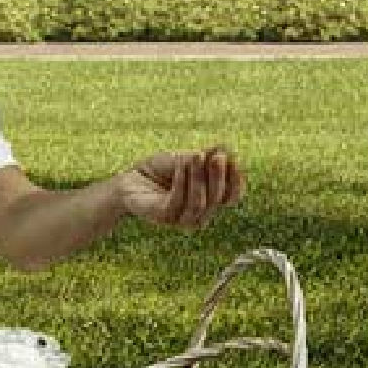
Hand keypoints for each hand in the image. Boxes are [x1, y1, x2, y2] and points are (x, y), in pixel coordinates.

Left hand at [118, 147, 241, 229]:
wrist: (130, 179)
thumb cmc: (161, 170)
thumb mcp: (187, 159)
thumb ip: (205, 157)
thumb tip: (226, 149)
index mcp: (210, 201)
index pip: (232, 196)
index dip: (236, 179)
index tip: (232, 157)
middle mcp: (200, 214)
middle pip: (218, 200)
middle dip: (218, 176)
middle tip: (217, 156)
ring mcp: (181, 219)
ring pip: (199, 204)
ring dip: (199, 178)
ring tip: (197, 156)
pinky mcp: (163, 218)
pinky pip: (177, 202)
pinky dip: (181, 181)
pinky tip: (181, 164)